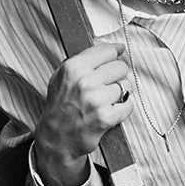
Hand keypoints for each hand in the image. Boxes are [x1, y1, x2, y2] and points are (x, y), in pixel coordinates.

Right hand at [33, 40, 133, 185]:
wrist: (56, 137)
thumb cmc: (61, 105)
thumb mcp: (63, 76)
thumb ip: (86, 59)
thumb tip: (116, 48)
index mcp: (73, 67)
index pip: (108, 51)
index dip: (115, 54)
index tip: (118, 54)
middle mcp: (85, 81)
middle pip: (121, 67)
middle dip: (117, 76)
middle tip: (107, 85)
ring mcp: (96, 100)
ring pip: (126, 86)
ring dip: (120, 94)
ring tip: (106, 101)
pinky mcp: (106, 117)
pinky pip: (128, 105)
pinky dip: (123, 109)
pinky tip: (110, 111)